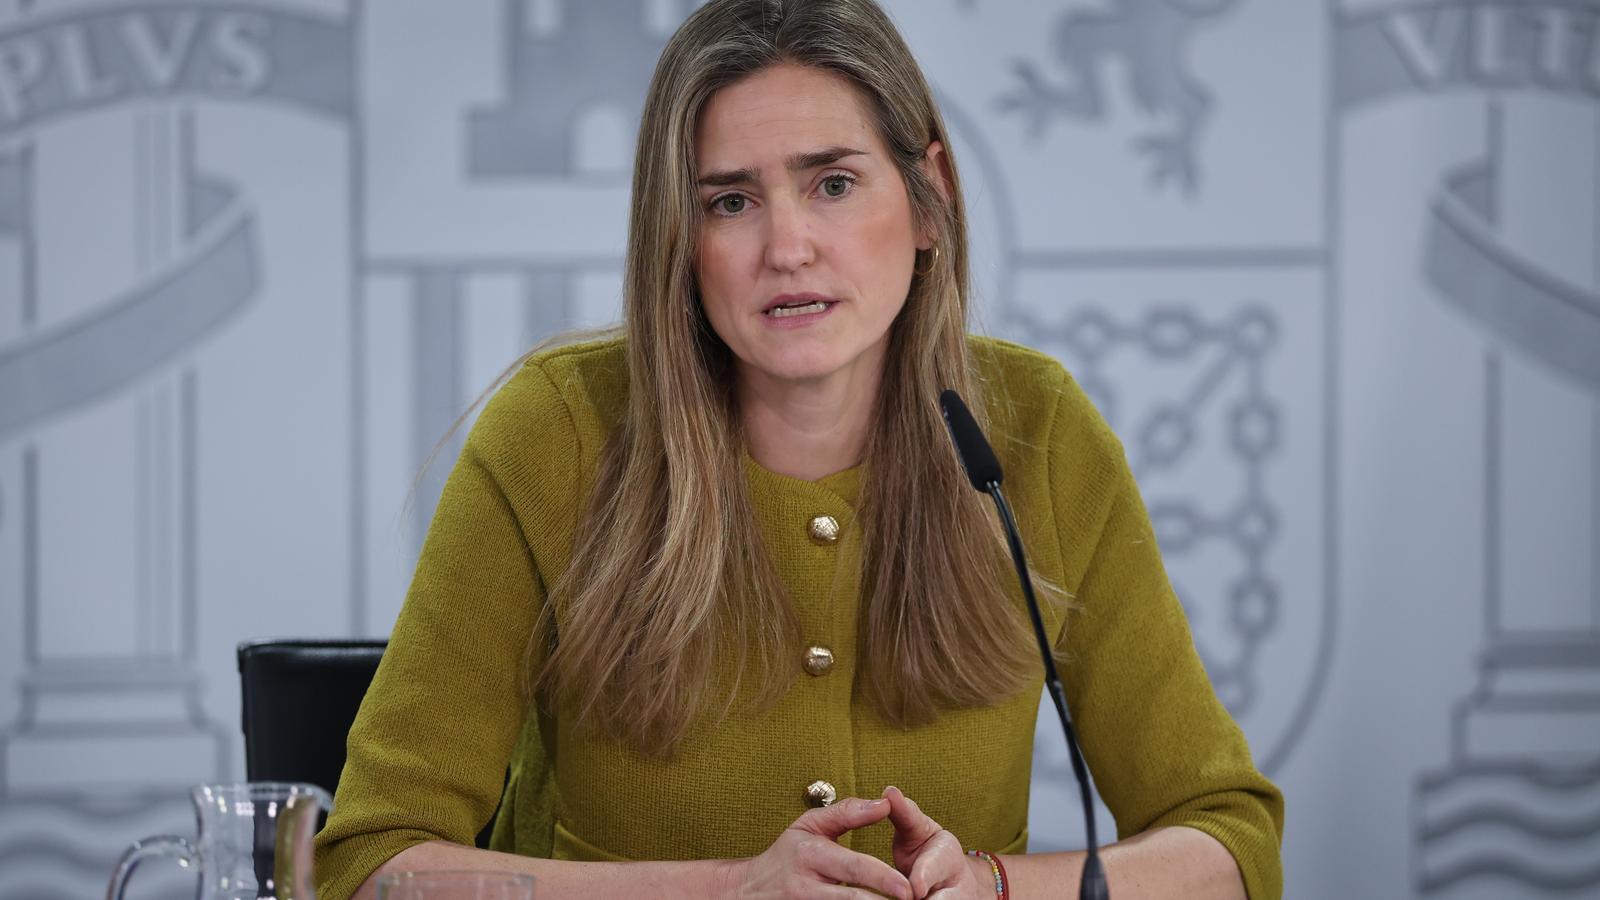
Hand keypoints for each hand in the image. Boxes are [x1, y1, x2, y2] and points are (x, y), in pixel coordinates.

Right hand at [727, 796, 913, 898]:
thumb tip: (884, 803)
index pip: (852, 867)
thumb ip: (848, 813)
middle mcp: (805, 886)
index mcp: (809, 854)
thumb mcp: (809, 825)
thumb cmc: (786, 856)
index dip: (882, 878)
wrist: (746, 891)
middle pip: (851, 899)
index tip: (907, 887)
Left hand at [883, 786, 991, 899]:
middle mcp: (958, 889)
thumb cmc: (927, 852)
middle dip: (925, 899)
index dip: (923, 879)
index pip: (934, 871)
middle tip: (905, 894)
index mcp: (948, 858)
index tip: (915, 887)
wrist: (953, 880)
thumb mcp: (917, 830)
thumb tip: (888, 791)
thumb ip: (903, 814)